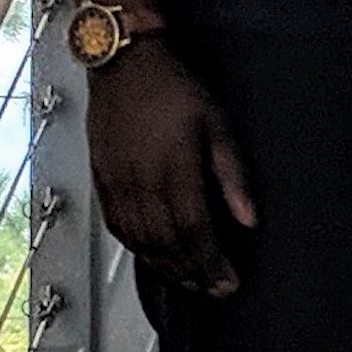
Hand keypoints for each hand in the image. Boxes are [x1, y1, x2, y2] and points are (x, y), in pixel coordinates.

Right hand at [88, 41, 257, 293]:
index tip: (229, 283)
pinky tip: (152, 255)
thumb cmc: (174, 88)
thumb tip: (249, 219)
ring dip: (165, 266)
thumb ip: (232, 175)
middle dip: (193, 273)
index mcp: (174, 170)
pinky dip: (136, 247)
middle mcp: (141, 182)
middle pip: (168, 244)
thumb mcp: (217, 125)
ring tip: (188, 280)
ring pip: (141, 240)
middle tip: (213, 289)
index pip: (195, 232)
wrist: (123, 61)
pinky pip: (117, 225)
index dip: (213, 263)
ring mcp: (117, 182)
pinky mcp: (101, 178)